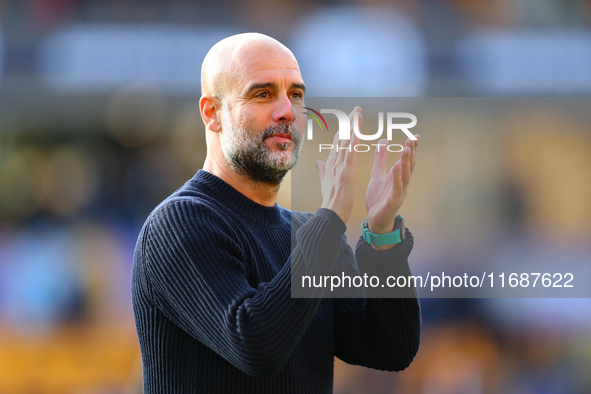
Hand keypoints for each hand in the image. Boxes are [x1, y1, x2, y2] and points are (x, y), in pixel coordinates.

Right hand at [316, 107, 361, 223]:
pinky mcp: (346, 170)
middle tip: (356, 109)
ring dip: (352, 126)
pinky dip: (354, 139)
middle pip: (342, 138)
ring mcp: (339, 165)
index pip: (338, 143)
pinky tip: (357, 129)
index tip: (349, 119)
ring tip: (358, 112)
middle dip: (349, 122)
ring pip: (346, 141)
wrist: (331, 213)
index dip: (344, 129)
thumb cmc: (330, 200)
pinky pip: (350, 151)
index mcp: (332, 164)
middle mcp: (334, 161)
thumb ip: (322, 170)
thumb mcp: (325, 182)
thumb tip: (318, 162)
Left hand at [365, 135, 419, 244]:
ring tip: (407, 148)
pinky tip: (398, 166)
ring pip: (406, 174)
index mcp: (397, 176)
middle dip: (411, 152)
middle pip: (409, 165)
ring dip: (407, 161)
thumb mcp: (377, 174)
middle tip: (413, 138)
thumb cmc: (378, 198)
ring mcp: (399, 191)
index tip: (414, 136)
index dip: (411, 148)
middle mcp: (402, 182)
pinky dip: (398, 176)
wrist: (375, 219)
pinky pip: (397, 186)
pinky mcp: (394, 200)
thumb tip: (384, 141)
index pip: (407, 159)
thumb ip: (380, 159)